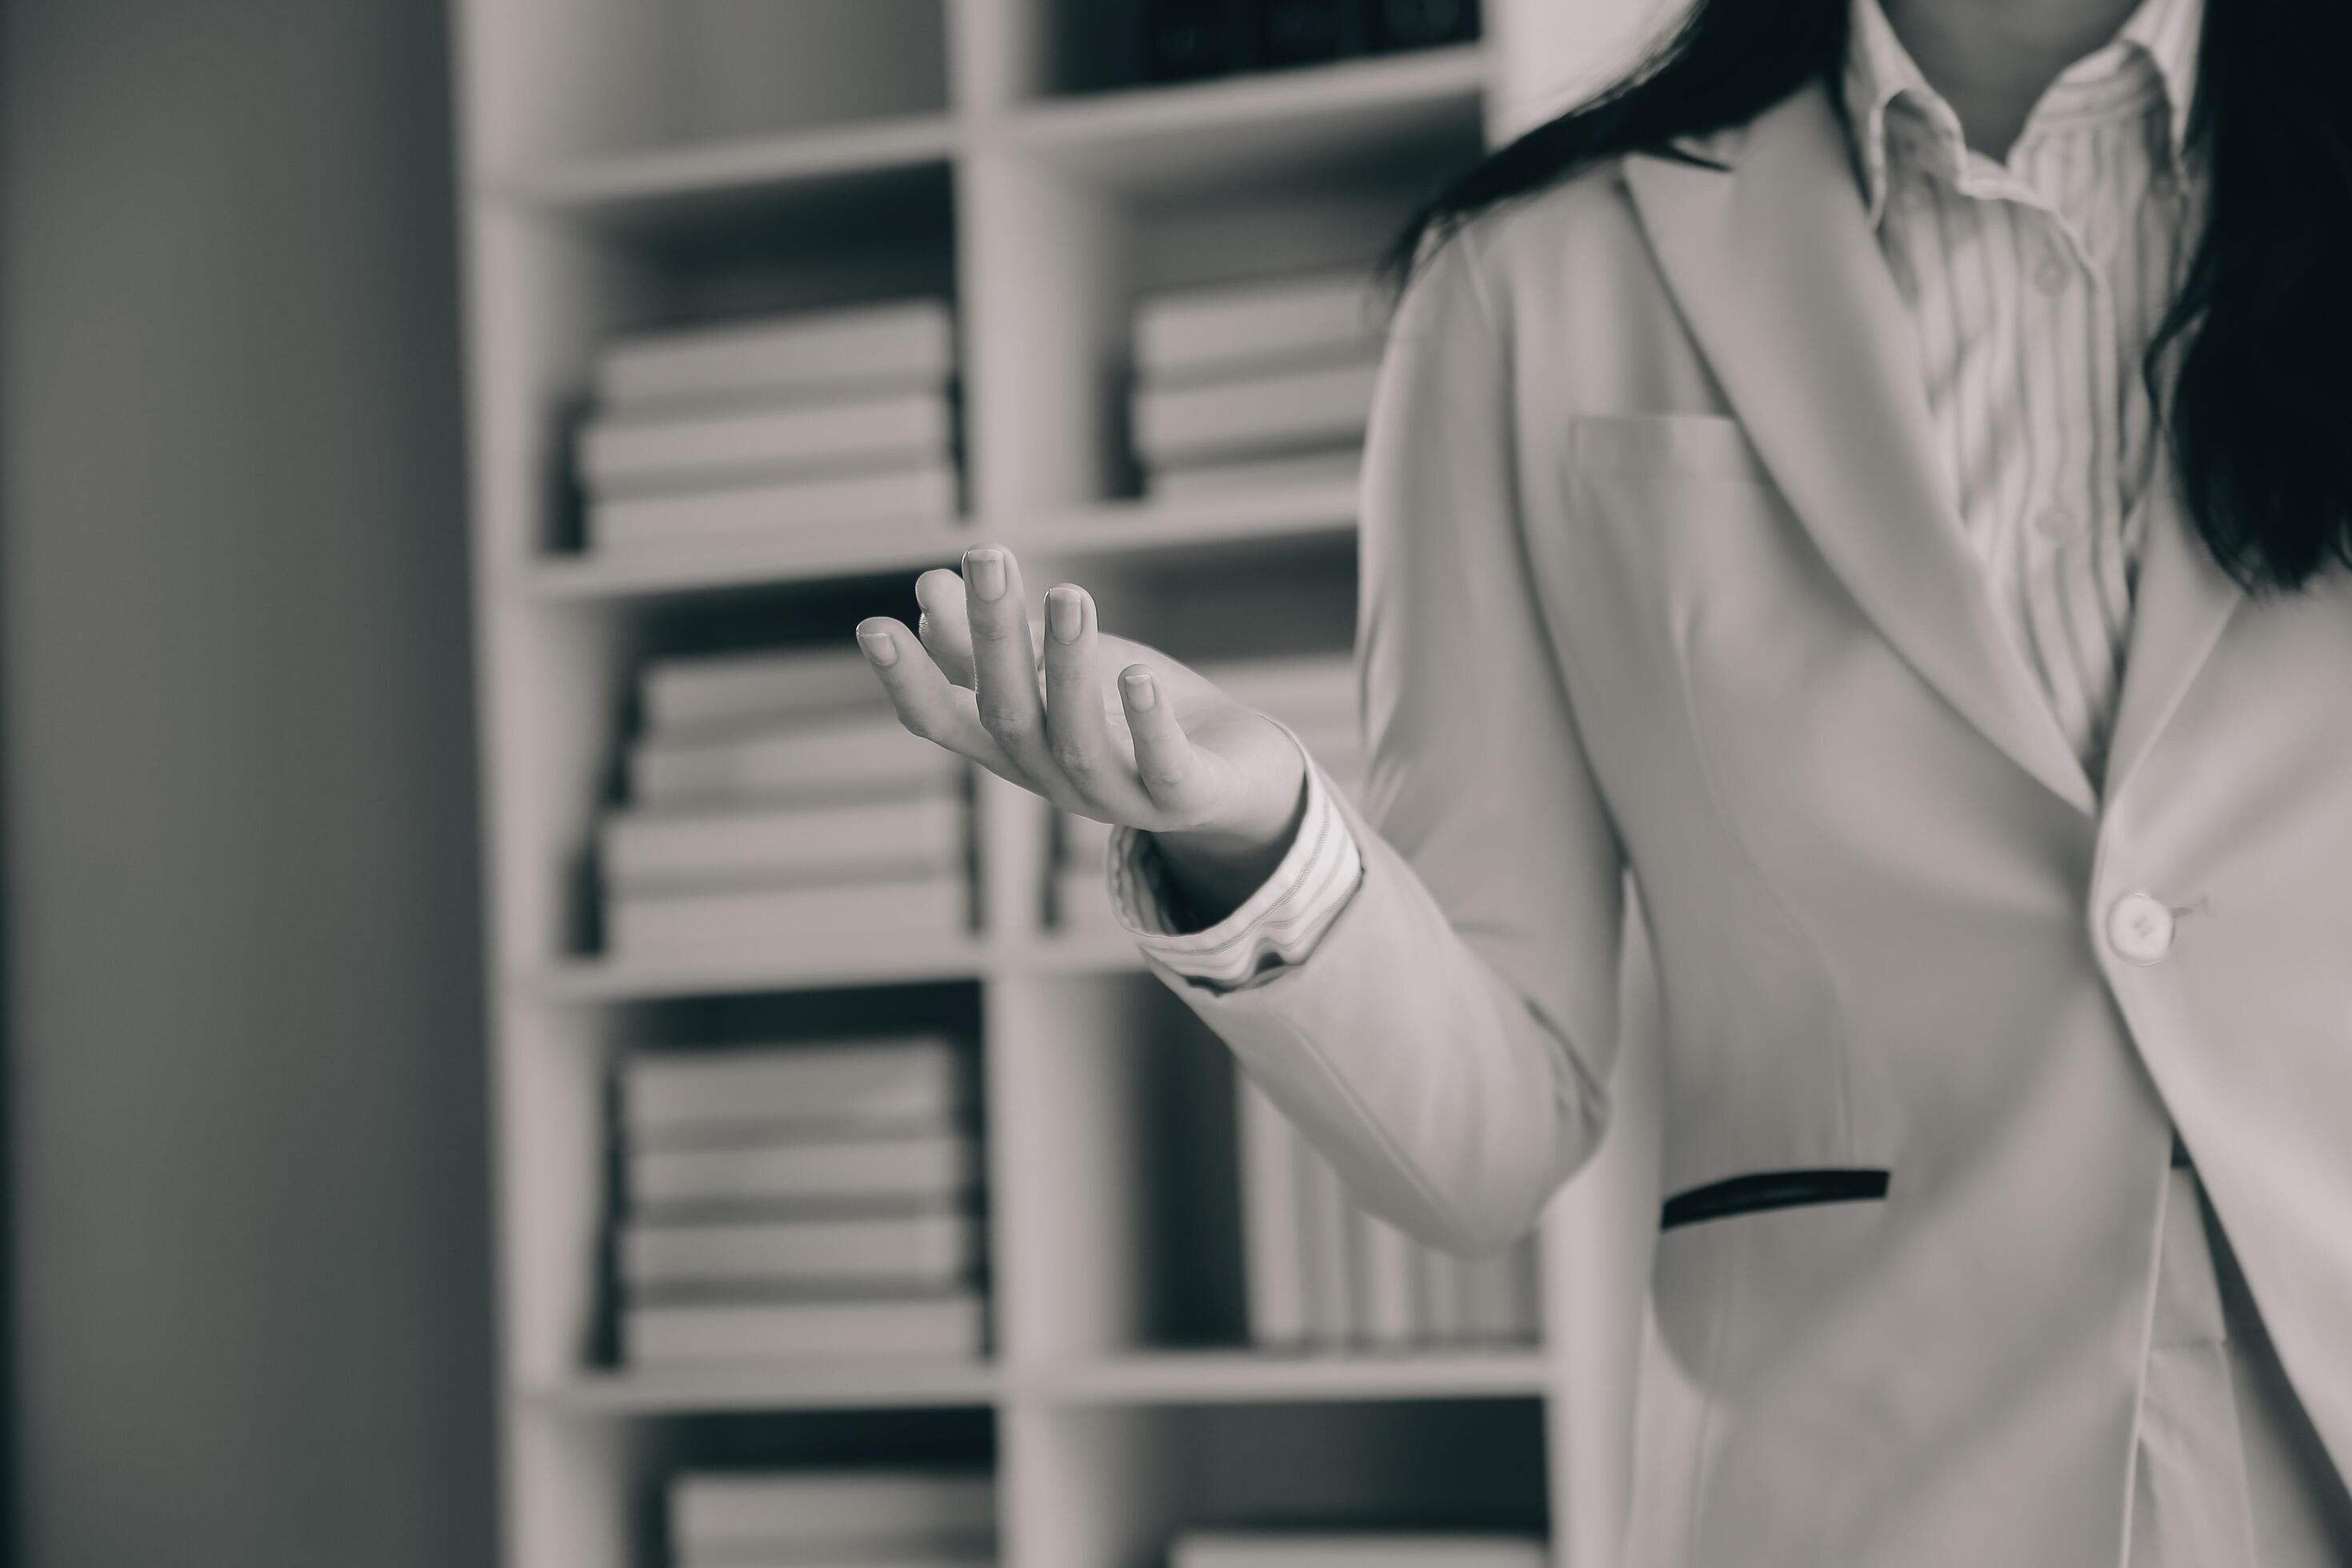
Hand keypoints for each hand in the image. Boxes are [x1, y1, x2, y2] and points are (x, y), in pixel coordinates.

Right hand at [854, 544, 1309, 917]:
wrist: (1231, 778)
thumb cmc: (1126, 718)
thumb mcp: (1053, 674)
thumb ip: (989, 645)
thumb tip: (925, 588)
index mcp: (1011, 747)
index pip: (942, 722)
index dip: (907, 680)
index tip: (871, 625)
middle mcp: (1052, 778)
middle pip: (1010, 714)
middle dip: (995, 637)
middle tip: (988, 554)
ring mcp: (1116, 797)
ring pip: (1078, 740)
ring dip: (1069, 667)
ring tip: (1069, 594)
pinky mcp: (1183, 798)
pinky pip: (1162, 768)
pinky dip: (1147, 724)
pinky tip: (1137, 674)